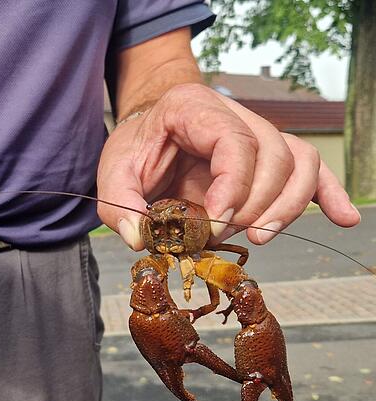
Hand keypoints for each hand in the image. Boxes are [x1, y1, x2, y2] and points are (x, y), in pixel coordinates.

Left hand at [97, 83, 360, 249]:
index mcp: (193, 108)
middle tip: (222, 234)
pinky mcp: (268, 156)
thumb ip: (119, 204)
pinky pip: (309, 168)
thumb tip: (140, 237)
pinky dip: (327, 193)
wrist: (146, 131)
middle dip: (253, 205)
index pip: (234, 141)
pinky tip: (343, 217)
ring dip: (287, 206)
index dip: (234, 186)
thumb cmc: (135, 147)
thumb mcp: (113, 171)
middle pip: (273, 155)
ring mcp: (257, 132)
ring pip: (298, 162)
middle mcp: (233, 114)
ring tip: (259, 236)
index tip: (216, 223)